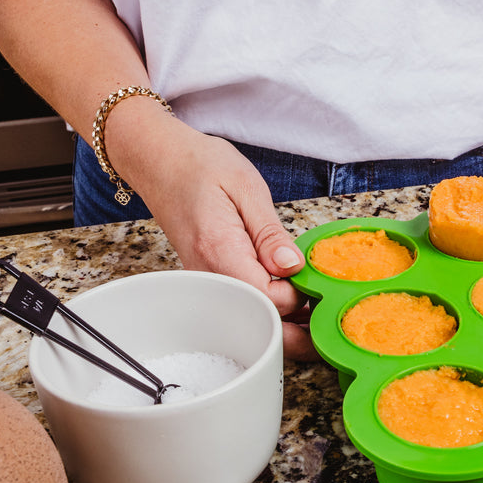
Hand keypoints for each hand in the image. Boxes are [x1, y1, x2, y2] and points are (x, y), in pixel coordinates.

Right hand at [109, 106, 317, 358]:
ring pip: (248, 319)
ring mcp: (205, 283)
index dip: (298, 296)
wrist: (160, 162)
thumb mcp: (247, 187)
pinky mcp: (208, 282)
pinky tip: (287, 292)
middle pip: (257, 321)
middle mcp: (208, 276)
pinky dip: (266, 306)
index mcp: (220, 250)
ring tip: (310, 299)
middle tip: (323, 304)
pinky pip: (240, 306)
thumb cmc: (200, 166)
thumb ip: (271, 233)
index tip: (316, 279)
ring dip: (283, 318)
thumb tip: (293, 266)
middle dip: (295, 321)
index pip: (267, 298)